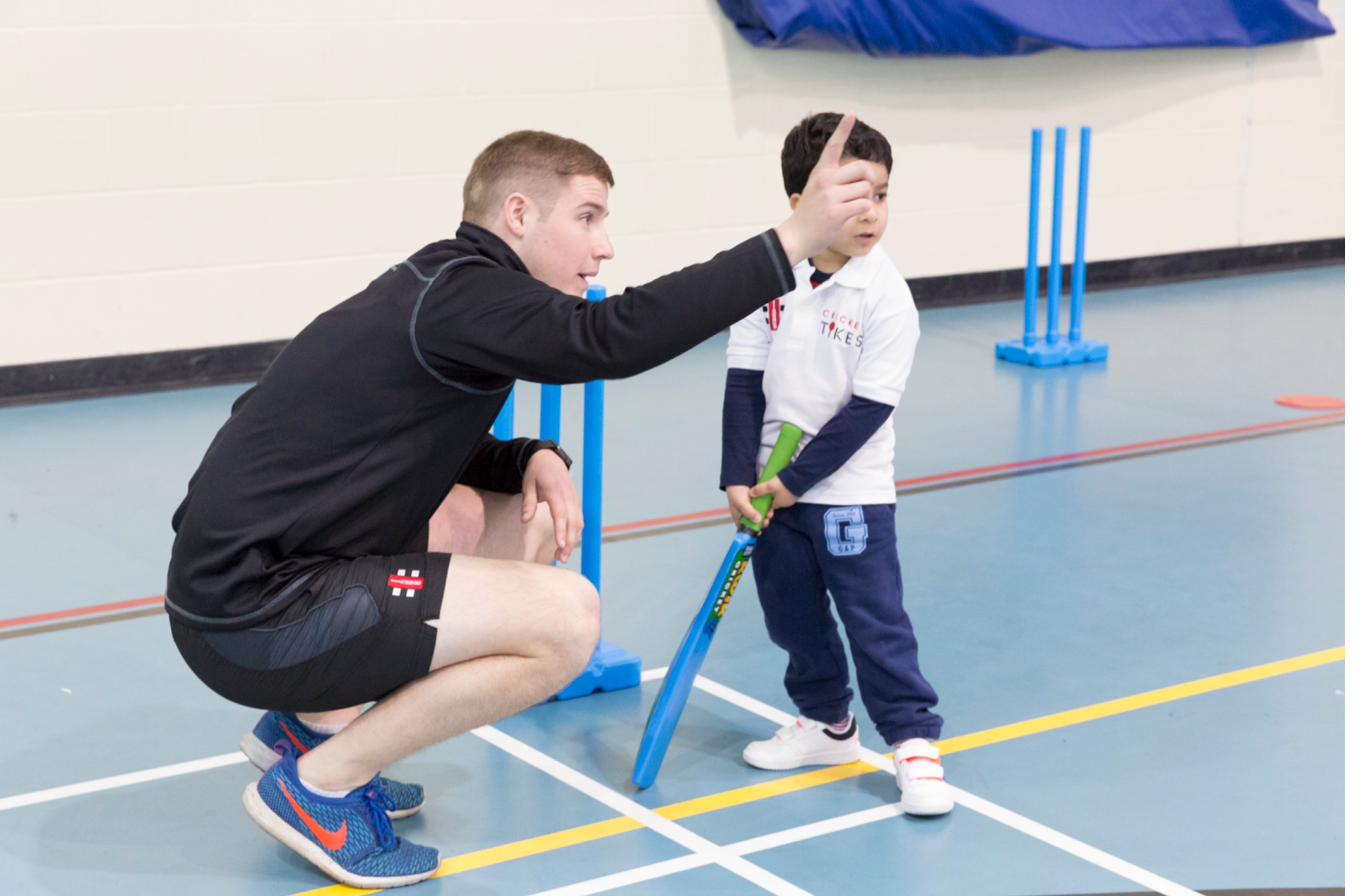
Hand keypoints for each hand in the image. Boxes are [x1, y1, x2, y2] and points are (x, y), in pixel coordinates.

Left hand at [522, 449, 581, 562]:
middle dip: (569, 542)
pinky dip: (575, 533)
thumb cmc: (537, 473)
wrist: (550, 459)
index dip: (561, 530)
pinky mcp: (576, 503)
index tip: (560, 545)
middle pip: (573, 523)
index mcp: (556, 492)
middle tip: (560, 558)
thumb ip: (528, 503)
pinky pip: (579, 521)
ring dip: (573, 541)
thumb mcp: (527, 485)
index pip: (561, 514)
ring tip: (562, 556)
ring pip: (579, 524)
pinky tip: (567, 544)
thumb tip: (525, 520)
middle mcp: (569, 497)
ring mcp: (575, 500)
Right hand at [726, 484, 773, 529]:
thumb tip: (758, 520)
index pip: (745, 529)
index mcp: (739, 518)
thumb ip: (749, 512)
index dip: (752, 531)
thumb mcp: (741, 503)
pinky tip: (771, 509)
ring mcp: (752, 510)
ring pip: (760, 517)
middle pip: (754, 524)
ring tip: (770, 513)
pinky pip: (763, 509)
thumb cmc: (736, 492)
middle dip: (761, 523)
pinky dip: (767, 509)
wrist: (739, 479)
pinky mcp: (758, 504)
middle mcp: (746, 515)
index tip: (759, 531)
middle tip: (766, 521)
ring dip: (766, 516)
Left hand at [748, 477, 798, 513]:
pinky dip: (783, 488)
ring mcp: (792, 497)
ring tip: (772, 485)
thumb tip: (751, 493)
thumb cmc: (784, 484)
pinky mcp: (796, 491)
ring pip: (781, 496)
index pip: (769, 506)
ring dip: (776, 492)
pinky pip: (787, 491)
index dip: (764, 502)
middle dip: (770, 497)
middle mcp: (786, 503)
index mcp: (779, 504)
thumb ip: (760, 490)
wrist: (801, 477)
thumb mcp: (769, 486)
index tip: (760, 497)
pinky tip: (781, 482)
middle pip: (775, 501)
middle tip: (765, 490)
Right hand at [773, 113, 881, 263]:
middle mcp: (825, 181)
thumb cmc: (810, 214)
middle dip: (869, 179)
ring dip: (864, 198)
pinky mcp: (837, 213)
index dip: (843, 129)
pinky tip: (852, 214)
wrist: (796, 236)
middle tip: (864, 188)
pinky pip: (864, 204)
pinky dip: (864, 209)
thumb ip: (835, 179)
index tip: (852, 115)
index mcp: (820, 172)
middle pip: (862, 169)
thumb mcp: (818, 189)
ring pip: (865, 189)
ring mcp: (830, 197)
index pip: (833, 146)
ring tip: (850, 206)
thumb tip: (865, 176)